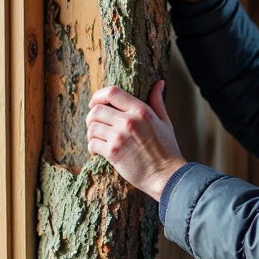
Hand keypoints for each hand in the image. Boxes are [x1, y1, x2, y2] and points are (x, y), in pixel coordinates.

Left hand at [86, 82, 185, 201]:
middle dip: (91, 118)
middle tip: (95, 126)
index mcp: (141, 110)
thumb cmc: (167, 150)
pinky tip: (97, 152)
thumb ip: (157, 102)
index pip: (112, 92)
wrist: (167, 175)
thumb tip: (159, 83)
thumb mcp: (165, 122)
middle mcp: (128, 121)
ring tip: (97, 140)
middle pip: (96, 110)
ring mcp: (120, 136)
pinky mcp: (113, 153)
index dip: (98, 96)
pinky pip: (92, 144)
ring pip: (92, 127)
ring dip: (91, 134)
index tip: (94, 103)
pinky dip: (92, 148)